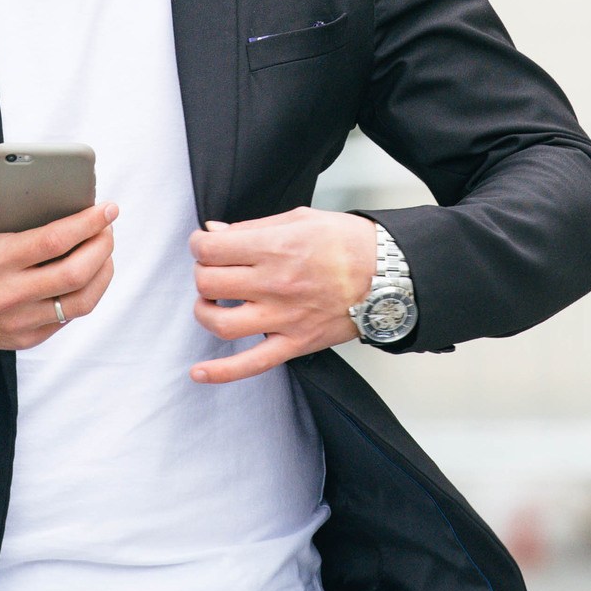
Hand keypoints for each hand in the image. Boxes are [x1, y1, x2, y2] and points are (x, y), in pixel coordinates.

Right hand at [0, 169, 118, 351]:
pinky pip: (68, 318)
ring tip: (105, 250)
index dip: (87, 223)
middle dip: (103, 245)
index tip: (107, 208)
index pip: (53, 241)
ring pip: (81, 302)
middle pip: (75, 272)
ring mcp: (20, 321)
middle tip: (109, 226)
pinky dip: (86, 294)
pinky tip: (89, 273)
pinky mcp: (26, 337)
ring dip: (103, 273)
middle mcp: (10, 295)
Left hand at [186, 207, 376, 383]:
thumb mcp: (301, 219)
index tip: (205, 245)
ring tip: (213, 304)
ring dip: (206, 313)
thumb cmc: (350, 243)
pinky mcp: (295, 343)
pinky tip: (199, 372)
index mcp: (276, 247)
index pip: (211, 249)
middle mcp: (275, 283)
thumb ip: (254, 227)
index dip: (200, 244)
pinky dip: (221, 372)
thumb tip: (215, 231)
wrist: (390, 275)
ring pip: (221, 323)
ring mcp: (283, 317)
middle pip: (209, 283)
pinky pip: (251, 364)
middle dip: (202, 274)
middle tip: (213, 270)